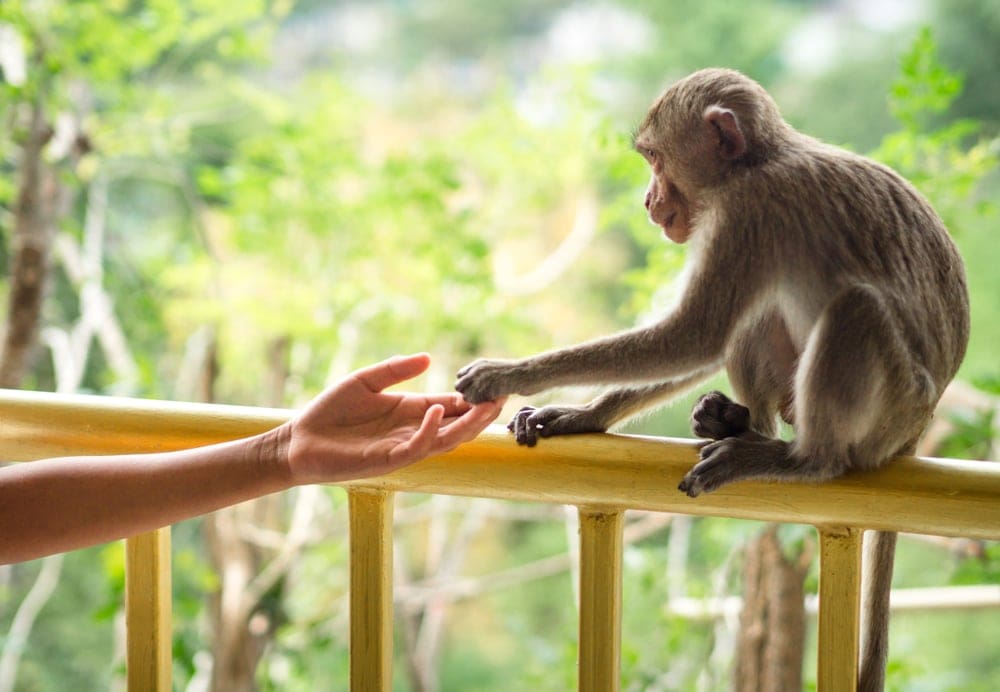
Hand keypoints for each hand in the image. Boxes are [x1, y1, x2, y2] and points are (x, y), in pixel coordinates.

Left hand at [285, 353, 504, 482]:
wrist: (299, 440)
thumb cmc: (330, 411)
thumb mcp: (365, 380)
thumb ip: (396, 369)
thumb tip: (428, 357)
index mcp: (409, 412)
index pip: (449, 406)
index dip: (471, 399)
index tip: (493, 386)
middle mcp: (411, 431)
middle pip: (455, 426)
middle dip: (479, 414)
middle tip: (502, 398)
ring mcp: (402, 447)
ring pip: (445, 440)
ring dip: (466, 426)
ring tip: (485, 407)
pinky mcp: (386, 460)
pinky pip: (416, 447)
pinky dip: (429, 431)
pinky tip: (437, 412)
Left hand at [454, 357, 520, 403]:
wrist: (531, 373)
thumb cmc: (520, 373)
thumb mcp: (498, 369)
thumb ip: (485, 375)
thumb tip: (476, 386)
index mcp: (479, 364)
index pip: (460, 376)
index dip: (467, 385)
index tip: (477, 391)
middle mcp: (476, 370)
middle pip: (459, 386)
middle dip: (467, 394)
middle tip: (480, 400)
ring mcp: (481, 379)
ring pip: (466, 396)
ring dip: (474, 402)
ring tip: (489, 402)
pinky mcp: (487, 389)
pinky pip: (476, 403)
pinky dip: (483, 406)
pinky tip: (494, 403)